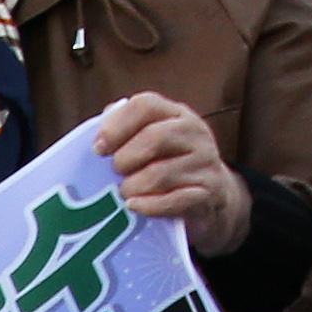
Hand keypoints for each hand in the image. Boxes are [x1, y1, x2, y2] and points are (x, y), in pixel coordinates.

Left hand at [96, 94, 250, 256]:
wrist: (212, 194)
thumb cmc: (169, 164)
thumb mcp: (153, 141)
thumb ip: (126, 130)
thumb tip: (98, 127)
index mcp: (176, 113)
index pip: (145, 105)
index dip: (116, 125)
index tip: (98, 149)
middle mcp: (194, 131)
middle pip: (154, 137)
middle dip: (125, 159)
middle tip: (115, 173)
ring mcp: (205, 162)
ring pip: (161, 174)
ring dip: (133, 187)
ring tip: (124, 193)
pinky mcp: (209, 193)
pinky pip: (175, 201)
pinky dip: (149, 206)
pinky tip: (134, 206)